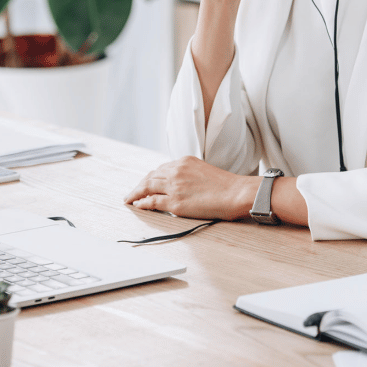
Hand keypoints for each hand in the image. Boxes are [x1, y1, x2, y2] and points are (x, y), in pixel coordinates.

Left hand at [124, 156, 256, 220]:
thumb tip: (180, 185)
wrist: (236, 193)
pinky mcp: (175, 202)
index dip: (151, 177)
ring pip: (147, 187)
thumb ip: (189, 174)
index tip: (146, 183)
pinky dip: (142, 203)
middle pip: (150, 176)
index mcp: (184, 161)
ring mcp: (174, 186)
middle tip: (133, 192)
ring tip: (129, 199)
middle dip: (140, 185)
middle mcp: (176, 171)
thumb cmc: (226, 185)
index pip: (161, 169)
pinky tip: (137, 205)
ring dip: (136, 193)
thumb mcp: (204, 171)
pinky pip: (152, 202)